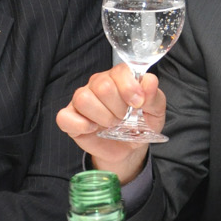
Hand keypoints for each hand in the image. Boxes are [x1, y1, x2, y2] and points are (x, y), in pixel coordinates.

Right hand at [56, 65, 165, 181]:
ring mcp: (81, 99)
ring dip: (102, 117)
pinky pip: (65, 117)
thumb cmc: (140, 125)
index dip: (129, 88)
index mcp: (119, 77)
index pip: (119, 70)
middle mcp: (98, 83)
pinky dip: (81, 125)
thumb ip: (154, 96)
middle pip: (102, 86)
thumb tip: (149, 82)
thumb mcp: (155, 112)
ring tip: (110, 124)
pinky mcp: (69, 117)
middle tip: (123, 118)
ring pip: (83, 98)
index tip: (137, 104)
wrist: (128, 149)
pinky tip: (93, 129)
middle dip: (118, 108)